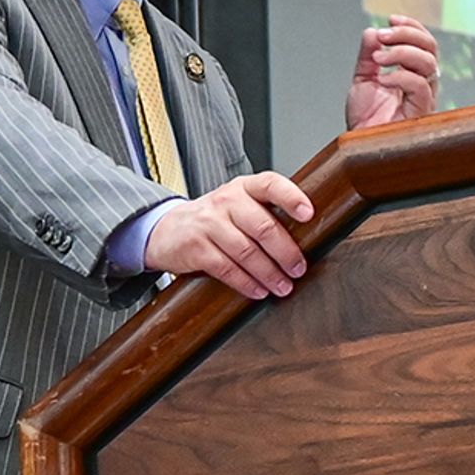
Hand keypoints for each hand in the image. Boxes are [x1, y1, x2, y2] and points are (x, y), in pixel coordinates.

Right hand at [143, 171, 317, 299]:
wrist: (166, 230)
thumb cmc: (214, 220)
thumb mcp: (237, 205)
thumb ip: (266, 212)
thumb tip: (307, 239)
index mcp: (243, 188)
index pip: (271, 184)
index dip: (292, 198)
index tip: (309, 215)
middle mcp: (226, 201)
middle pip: (263, 226)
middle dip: (286, 253)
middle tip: (299, 269)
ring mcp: (208, 224)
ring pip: (246, 252)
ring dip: (269, 273)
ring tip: (283, 286)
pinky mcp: (196, 248)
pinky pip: (227, 268)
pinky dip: (246, 283)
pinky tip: (258, 290)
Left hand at [347, 14, 439, 128]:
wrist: (358, 144)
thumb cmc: (365, 118)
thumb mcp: (362, 79)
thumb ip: (367, 56)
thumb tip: (372, 32)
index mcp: (412, 72)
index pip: (424, 42)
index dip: (411, 26)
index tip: (390, 19)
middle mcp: (423, 82)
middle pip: (430, 47)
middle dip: (407, 35)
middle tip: (383, 36)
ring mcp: (424, 96)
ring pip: (429, 63)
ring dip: (402, 53)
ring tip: (378, 58)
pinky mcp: (421, 111)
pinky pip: (420, 86)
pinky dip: (400, 77)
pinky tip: (382, 80)